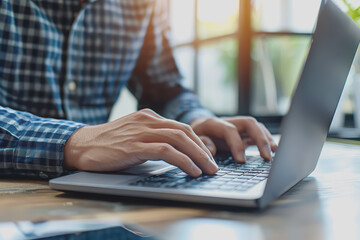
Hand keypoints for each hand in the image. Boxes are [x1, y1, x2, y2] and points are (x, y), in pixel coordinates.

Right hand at [64, 109, 217, 176]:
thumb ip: (152, 137)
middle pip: (185, 132)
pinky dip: (183, 160)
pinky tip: (191, 170)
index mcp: (149, 117)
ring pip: (179, 139)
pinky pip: (166, 151)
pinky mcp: (135, 146)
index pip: (181, 127)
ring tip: (208, 170)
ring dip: (198, 156)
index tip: (207, 156)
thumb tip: (173, 152)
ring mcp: (141, 132)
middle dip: (203, 149)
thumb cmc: (108, 143)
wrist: (82, 145)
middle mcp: (148, 120)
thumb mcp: (133, 135)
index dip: (197, 142)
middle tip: (213, 165)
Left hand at [190, 117, 276, 161]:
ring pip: (256, 126)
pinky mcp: (243, 132)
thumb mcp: (193, 140)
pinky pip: (258, 133)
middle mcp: (229, 122)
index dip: (236, 144)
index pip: (229, 130)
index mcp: (214, 123)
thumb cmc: (196, 136)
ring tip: (274, 152)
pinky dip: (266, 140)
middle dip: (260, 138)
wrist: (198, 127)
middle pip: (249, 123)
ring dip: (266, 138)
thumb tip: (213, 151)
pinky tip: (273, 149)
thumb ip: (202, 143)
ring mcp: (238, 126)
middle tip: (267, 156)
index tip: (241, 161)